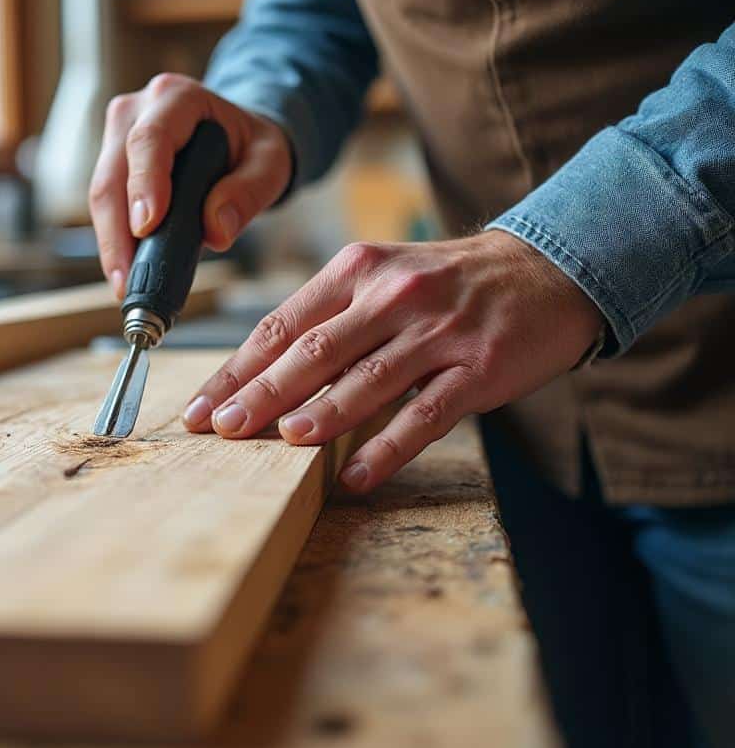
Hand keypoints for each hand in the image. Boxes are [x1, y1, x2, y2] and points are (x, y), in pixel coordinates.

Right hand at [89, 73, 292, 298]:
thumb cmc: (252, 147)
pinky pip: (105, 206)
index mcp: (179, 98)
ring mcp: (118, 136)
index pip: (150, 139)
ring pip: (101, 192)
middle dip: (117, 231)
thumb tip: (216, 231)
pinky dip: (114, 240)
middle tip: (129, 280)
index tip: (146, 228)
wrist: (237, 139)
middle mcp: (137, 110)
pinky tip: (125, 271)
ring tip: (126, 284)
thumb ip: (249, 192)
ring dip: (110, 243)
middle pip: (113, 172)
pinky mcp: (111, 163)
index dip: (144, 184)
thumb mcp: (270, 163)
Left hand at [181, 230, 604, 491]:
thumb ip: (326, 319)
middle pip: (314, 351)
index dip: (236, 370)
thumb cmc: (444, 284)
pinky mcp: (478, 368)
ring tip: (280, 443)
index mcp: (357, 271)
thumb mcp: (381, 279)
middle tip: (222, 430)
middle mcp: (393, 296)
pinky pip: (425, 415)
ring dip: (320, 414)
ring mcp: (438, 332)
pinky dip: (388, 449)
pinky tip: (354, 478)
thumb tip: (258, 379)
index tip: (200, 408)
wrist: (547, 269)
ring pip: (367, 379)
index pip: (281, 325)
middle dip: (261, 394)